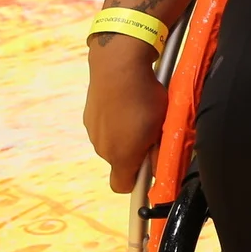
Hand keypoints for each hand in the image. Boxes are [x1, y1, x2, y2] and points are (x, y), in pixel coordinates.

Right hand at [83, 36, 167, 193]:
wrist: (117, 65)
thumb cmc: (144, 95)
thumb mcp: (162, 125)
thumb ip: (160, 151)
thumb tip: (159, 168)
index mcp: (121, 156)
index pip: (122, 186)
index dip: (136, 183)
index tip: (147, 172)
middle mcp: (103, 148)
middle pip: (120, 162)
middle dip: (135, 154)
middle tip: (151, 133)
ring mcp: (93, 132)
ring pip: (112, 143)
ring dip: (124, 136)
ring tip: (139, 114)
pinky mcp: (89, 117)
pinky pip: (105, 128)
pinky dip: (114, 122)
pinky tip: (125, 104)